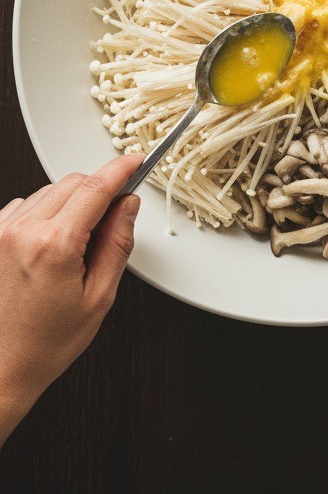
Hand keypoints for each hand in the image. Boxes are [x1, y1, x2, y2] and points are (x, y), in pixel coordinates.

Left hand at [0, 154, 142, 445]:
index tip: (137, 160)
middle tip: (113, 215)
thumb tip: (128, 205)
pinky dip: (44, 212)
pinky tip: (50, 242)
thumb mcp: (99, 296)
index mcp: (54, 245)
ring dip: (70, 202)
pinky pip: (24, 206)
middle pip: (73, 182)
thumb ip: (117, 243)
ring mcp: (0, 233)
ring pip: (49, 191)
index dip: (122, 168)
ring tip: (76, 242)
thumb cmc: (44, 344)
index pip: (97, 187)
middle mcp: (21, 232)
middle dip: (99, 189)